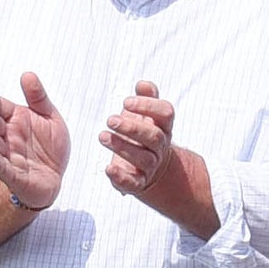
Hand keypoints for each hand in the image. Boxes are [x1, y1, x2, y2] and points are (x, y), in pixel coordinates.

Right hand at [0, 75, 70, 212]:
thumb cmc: (49, 147)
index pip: (0, 107)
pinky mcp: (12, 175)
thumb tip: (27, 74)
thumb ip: (38, 97)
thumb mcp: (50, 117)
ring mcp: (7, 155)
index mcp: (15, 120)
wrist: (54, 177)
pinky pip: (1, 166)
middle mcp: (7, 136)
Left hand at [100, 80, 178, 195]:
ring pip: (143, 158)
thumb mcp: (146, 114)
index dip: (148, 106)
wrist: (152, 168)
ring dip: (121, 147)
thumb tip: (143, 84)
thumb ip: (146, 97)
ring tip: (102, 136)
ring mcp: (151, 165)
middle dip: (131, 127)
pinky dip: (121, 177)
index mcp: (164, 126)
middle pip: (153, 136)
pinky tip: (107, 168)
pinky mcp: (138, 182)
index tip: (125, 102)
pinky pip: (133, 183)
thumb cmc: (144, 133)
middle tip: (110, 120)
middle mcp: (160, 146)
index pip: (166, 114)